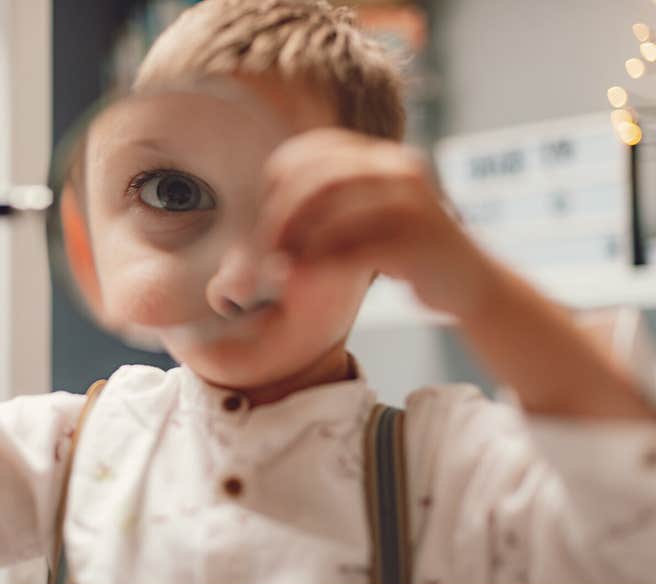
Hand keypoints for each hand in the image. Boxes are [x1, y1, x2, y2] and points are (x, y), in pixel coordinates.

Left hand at [261, 128, 496, 318]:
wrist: (469, 284)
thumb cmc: (408, 253)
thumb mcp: (371, 216)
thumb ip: (333, 204)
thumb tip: (269, 208)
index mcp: (381, 157)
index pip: (312, 150)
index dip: (276, 182)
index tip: (262, 217)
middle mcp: (396, 168)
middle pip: (317, 178)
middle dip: (279, 215)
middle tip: (262, 249)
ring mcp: (409, 201)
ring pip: (331, 209)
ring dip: (294, 240)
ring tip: (277, 267)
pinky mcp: (416, 240)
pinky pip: (352, 247)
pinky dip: (318, 264)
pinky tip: (300, 280)